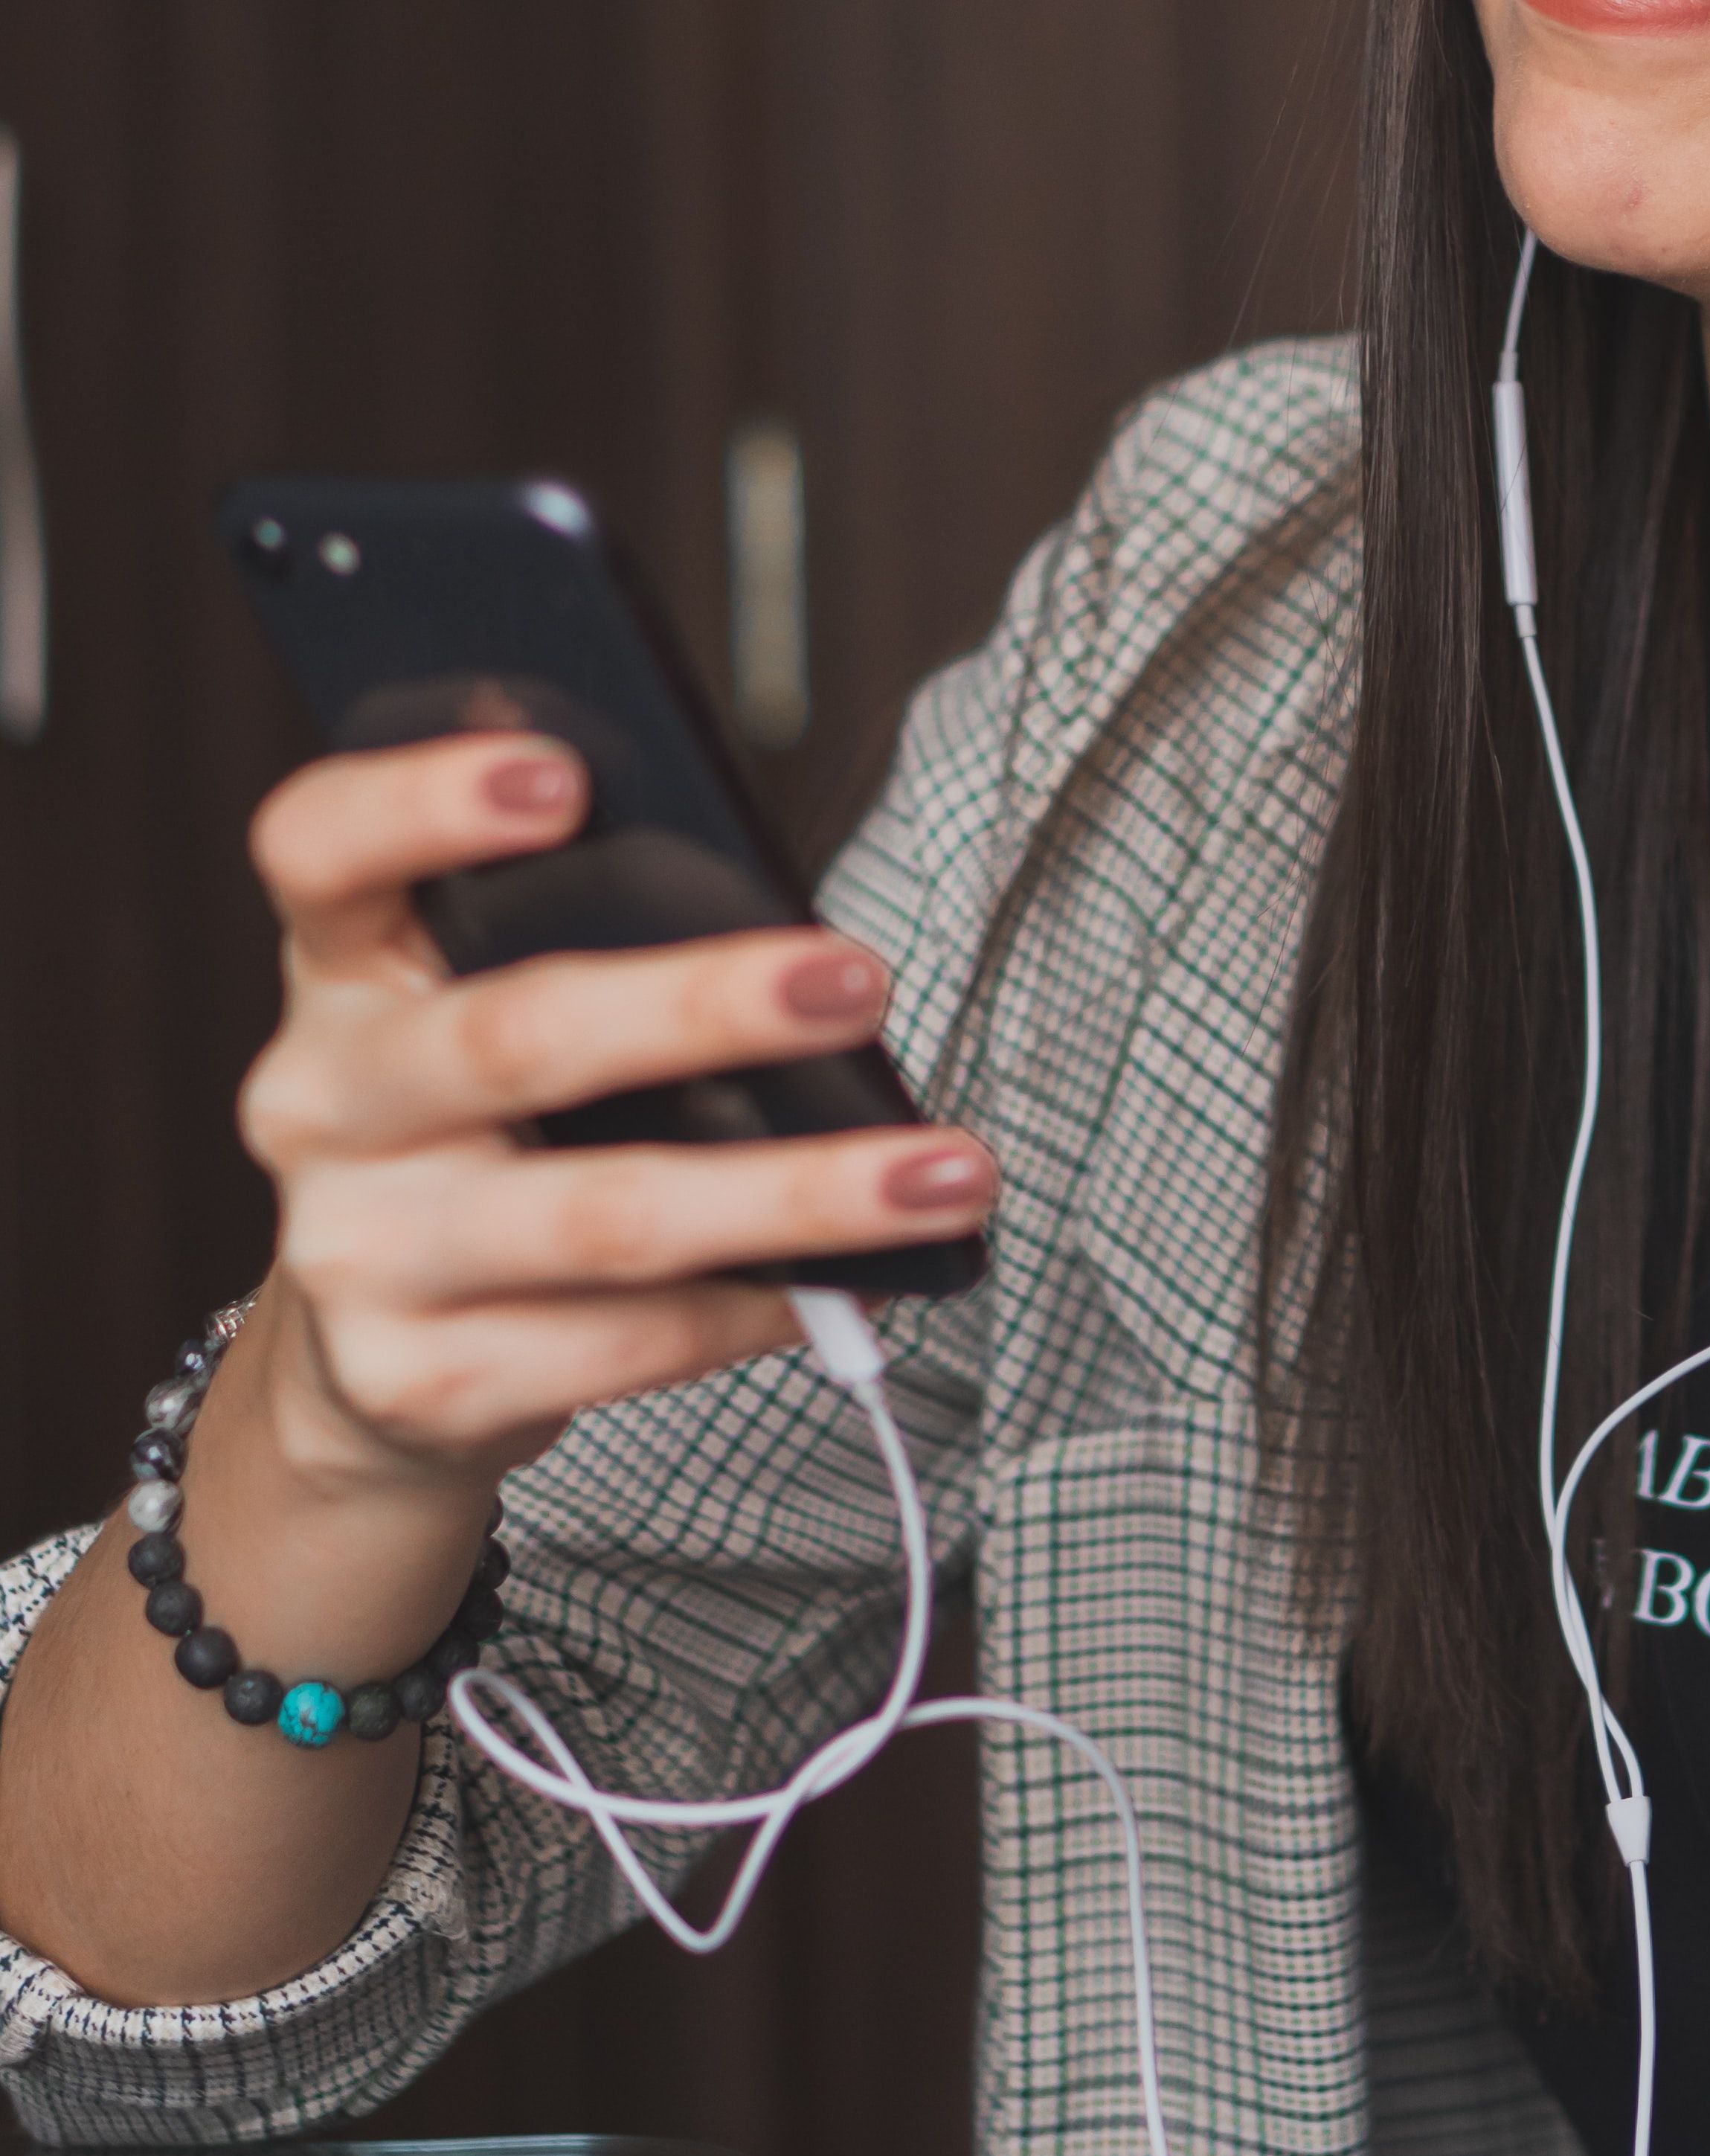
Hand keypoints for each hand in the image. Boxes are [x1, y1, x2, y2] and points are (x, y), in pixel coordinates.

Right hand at [234, 731, 995, 1503]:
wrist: (380, 1358)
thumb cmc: (492, 1127)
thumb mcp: (489, 1008)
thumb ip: (580, 948)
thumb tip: (798, 945)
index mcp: (343, 965)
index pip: (322, 847)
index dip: (421, 801)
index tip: (563, 775)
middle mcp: (321, 1102)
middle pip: (512, 1037)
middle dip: (704, 1006)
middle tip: (856, 980)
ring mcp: (355, 1253)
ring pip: (606, 1218)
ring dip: (799, 1194)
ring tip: (943, 1172)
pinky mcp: (420, 1380)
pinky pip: (629, 1342)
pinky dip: (762, 1305)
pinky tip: (858, 1282)